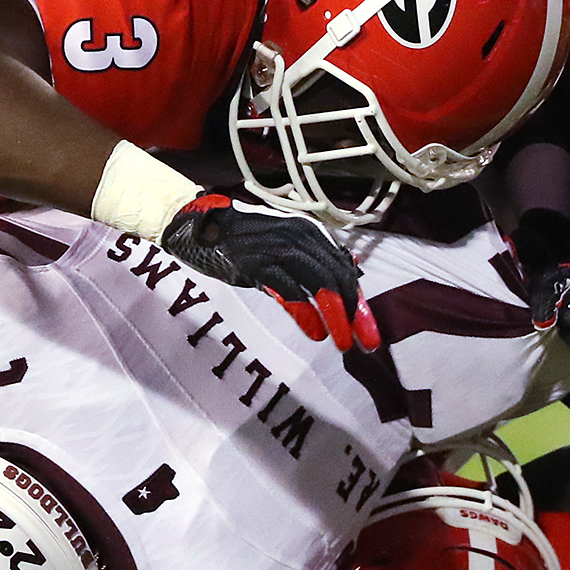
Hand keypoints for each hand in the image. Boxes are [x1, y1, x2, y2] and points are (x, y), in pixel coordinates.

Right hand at [159, 194, 379, 350]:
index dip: (358, 301)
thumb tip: (350, 276)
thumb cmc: (243, 240)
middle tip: (365, 343)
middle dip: (355, 313)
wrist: (200, 226)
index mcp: (309, 232)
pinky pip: (291, 292)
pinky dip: (306, 314)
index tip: (368, 329)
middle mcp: (299, 237)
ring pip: (320, 285)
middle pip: (337, 278)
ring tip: (343, 343)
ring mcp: (278, 249)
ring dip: (336, 317)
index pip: (343, 268)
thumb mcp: (282, 246)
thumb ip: (312, 261)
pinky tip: (315, 333)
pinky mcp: (257, 264)